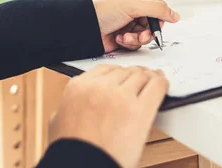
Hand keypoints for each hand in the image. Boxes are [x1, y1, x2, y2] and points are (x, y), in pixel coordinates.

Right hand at [49, 65, 168, 167]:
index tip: (123, 78)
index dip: (118, 74)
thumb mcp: (58, 123)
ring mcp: (120, 97)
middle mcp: (99, 87)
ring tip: (154, 82)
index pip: (105, 69)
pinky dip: (161, 84)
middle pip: (125, 72)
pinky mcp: (140, 110)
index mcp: (78, 87)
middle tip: (141, 81)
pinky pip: (156, 87)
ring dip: (149, 78)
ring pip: (142, 76)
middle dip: (134, 76)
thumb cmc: (71, 152)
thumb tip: (75, 104)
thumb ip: (69, 106)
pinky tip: (163, 85)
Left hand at [93, 0, 179, 52]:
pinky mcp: (125, 39)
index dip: (159, 18)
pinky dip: (129, 43)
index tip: (156, 24)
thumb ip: (156, 9)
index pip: (157, 9)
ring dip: (137, 39)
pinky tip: (118, 39)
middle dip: (147, 32)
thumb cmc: (105, 12)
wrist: (86, 28)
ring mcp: (130, 26)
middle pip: (153, 25)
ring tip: (125, 37)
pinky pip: (136, 44)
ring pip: (146, 37)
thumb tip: (175, 15)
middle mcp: (135, 12)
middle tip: (141, 34)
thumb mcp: (133, 6)